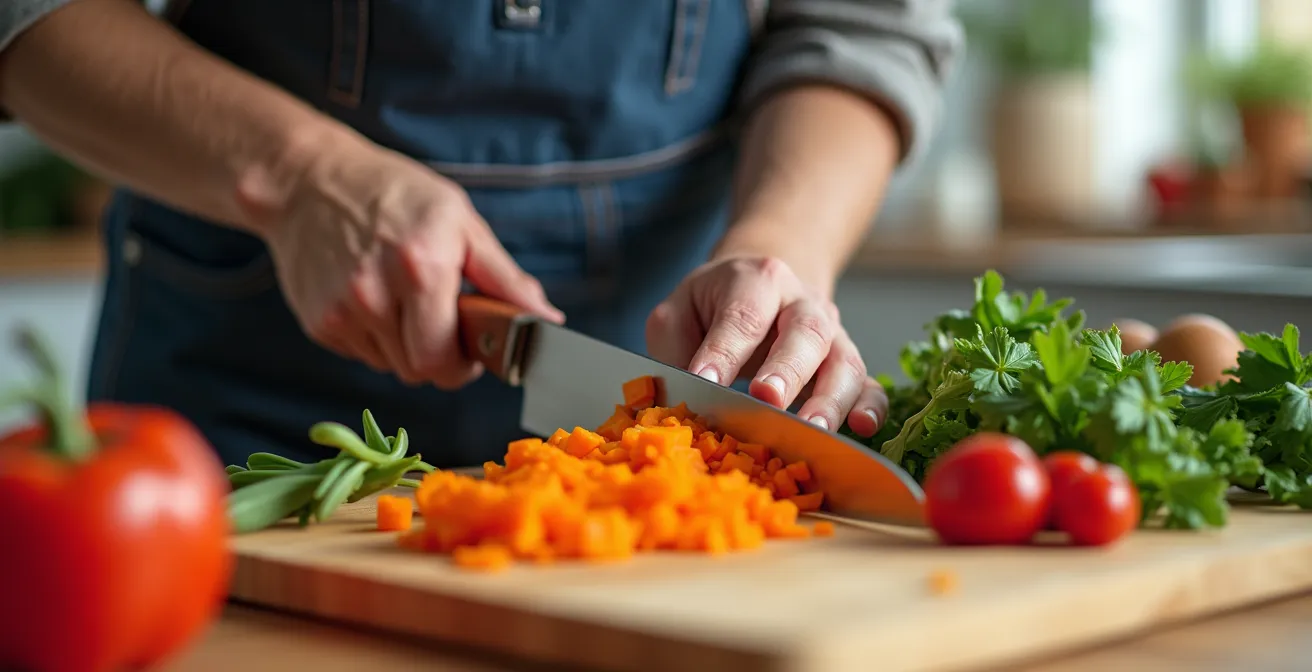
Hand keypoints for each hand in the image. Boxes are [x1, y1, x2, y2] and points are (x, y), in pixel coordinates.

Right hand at [237, 135, 562, 387]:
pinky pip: (362, 355)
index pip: (447, 361)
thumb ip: (505, 278)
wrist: (307, 180)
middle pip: (419, 372)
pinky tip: (374, 299)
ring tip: (404, 301)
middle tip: (443, 324)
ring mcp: (341, 312)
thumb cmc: (395, 194)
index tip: (472, 349)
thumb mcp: (461, 223)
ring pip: (391, 367)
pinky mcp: (318, 323)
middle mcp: (376, 294)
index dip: (466, 364)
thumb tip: (546, 319)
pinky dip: (377, 339)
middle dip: (440, 360)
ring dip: (407, 348)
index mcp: (422, 268)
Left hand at [645, 256, 886, 436]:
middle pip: (806, 331)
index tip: (706, 381)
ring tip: (812, 430)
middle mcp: (802, 303)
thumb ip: (674, 347)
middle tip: (767, 400)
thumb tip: (683, 392)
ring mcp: (832, 334)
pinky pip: (870, 384)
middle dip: (788, 369)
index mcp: (756, 280)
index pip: (742, 315)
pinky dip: (871, 407)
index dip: (725, 350)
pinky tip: (863, 428)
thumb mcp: (680, 311)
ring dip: (830, 399)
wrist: (763, 285)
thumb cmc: (714, 306)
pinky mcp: (847, 364)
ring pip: (844, 361)